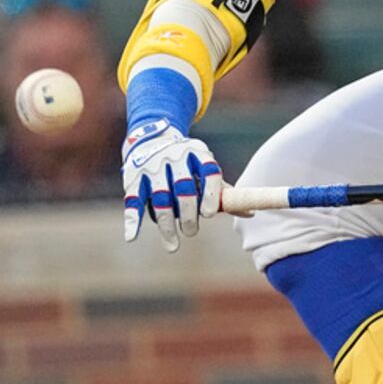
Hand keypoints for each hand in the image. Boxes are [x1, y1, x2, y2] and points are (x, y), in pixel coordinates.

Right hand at [121, 118, 223, 251]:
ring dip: (166, 225)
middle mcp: (176, 157)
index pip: (209, 172)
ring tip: (173, 246)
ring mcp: (153, 167)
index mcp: (199, 154)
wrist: (151, 138)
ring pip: (160, 199)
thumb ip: (223, 192)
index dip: (210, 194)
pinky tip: (132, 237)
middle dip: (188, 213)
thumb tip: (250, 213)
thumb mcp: (205, 169)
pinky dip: (132, 219)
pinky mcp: (133, 177)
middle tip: (191, 232)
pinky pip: (133, 200)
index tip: (209, 214)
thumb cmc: (187, 163)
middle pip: (184, 188)